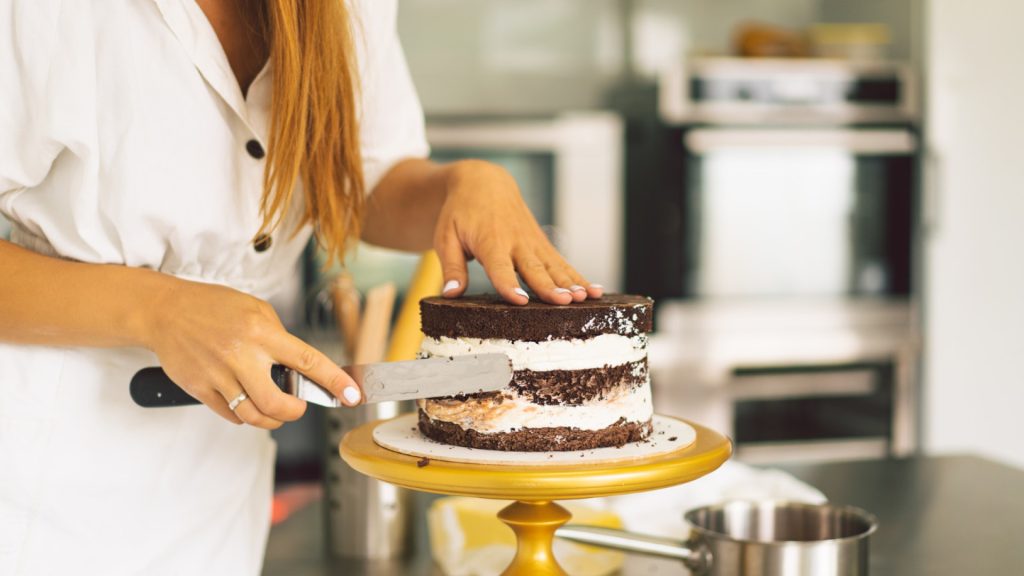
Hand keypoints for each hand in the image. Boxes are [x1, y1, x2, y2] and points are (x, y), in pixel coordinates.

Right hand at [142, 278, 360, 427]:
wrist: (165, 311)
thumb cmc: (213, 307)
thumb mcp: (255, 309)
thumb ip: (278, 338)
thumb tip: (298, 366)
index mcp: (261, 332)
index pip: (308, 360)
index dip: (334, 381)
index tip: (352, 394)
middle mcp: (241, 355)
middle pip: (277, 404)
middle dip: (296, 412)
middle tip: (299, 406)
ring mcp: (219, 375)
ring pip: (254, 416)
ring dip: (272, 420)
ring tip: (276, 409)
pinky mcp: (200, 388)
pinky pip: (231, 415)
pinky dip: (245, 415)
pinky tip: (246, 401)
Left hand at [433, 160, 603, 304]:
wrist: (484, 182)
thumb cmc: (460, 213)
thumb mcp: (445, 237)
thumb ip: (451, 266)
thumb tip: (450, 294)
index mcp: (490, 242)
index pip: (499, 267)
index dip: (509, 284)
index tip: (520, 301)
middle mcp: (515, 242)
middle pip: (534, 268)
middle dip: (550, 286)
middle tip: (565, 302)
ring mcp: (532, 242)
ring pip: (554, 266)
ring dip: (571, 282)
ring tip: (585, 298)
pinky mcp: (542, 244)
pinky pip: (562, 263)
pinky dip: (579, 276)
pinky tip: (595, 291)